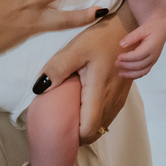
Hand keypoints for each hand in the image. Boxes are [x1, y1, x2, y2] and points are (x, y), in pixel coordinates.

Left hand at [38, 4, 137, 143]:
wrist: (127, 29)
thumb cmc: (100, 38)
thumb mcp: (76, 48)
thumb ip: (57, 68)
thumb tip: (38, 89)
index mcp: (98, 92)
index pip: (88, 130)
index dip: (73, 136)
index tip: (59, 130)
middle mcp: (111, 100)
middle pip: (95, 131)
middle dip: (78, 134)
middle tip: (61, 125)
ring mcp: (118, 98)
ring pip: (103, 124)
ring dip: (87, 125)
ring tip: (70, 116)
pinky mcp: (121, 94)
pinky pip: (108, 114)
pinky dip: (95, 117)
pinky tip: (83, 105)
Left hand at [115, 15, 165, 78]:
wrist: (160, 29)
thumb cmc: (151, 28)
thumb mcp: (142, 28)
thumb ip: (132, 37)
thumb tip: (121, 45)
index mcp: (151, 47)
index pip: (138, 56)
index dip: (127, 58)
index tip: (118, 57)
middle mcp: (154, 56)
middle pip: (139, 65)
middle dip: (127, 66)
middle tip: (116, 63)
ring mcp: (153, 60)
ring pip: (142, 71)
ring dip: (130, 74)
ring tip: (120, 73)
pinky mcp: (152, 63)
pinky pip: (144, 72)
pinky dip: (135, 75)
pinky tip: (127, 75)